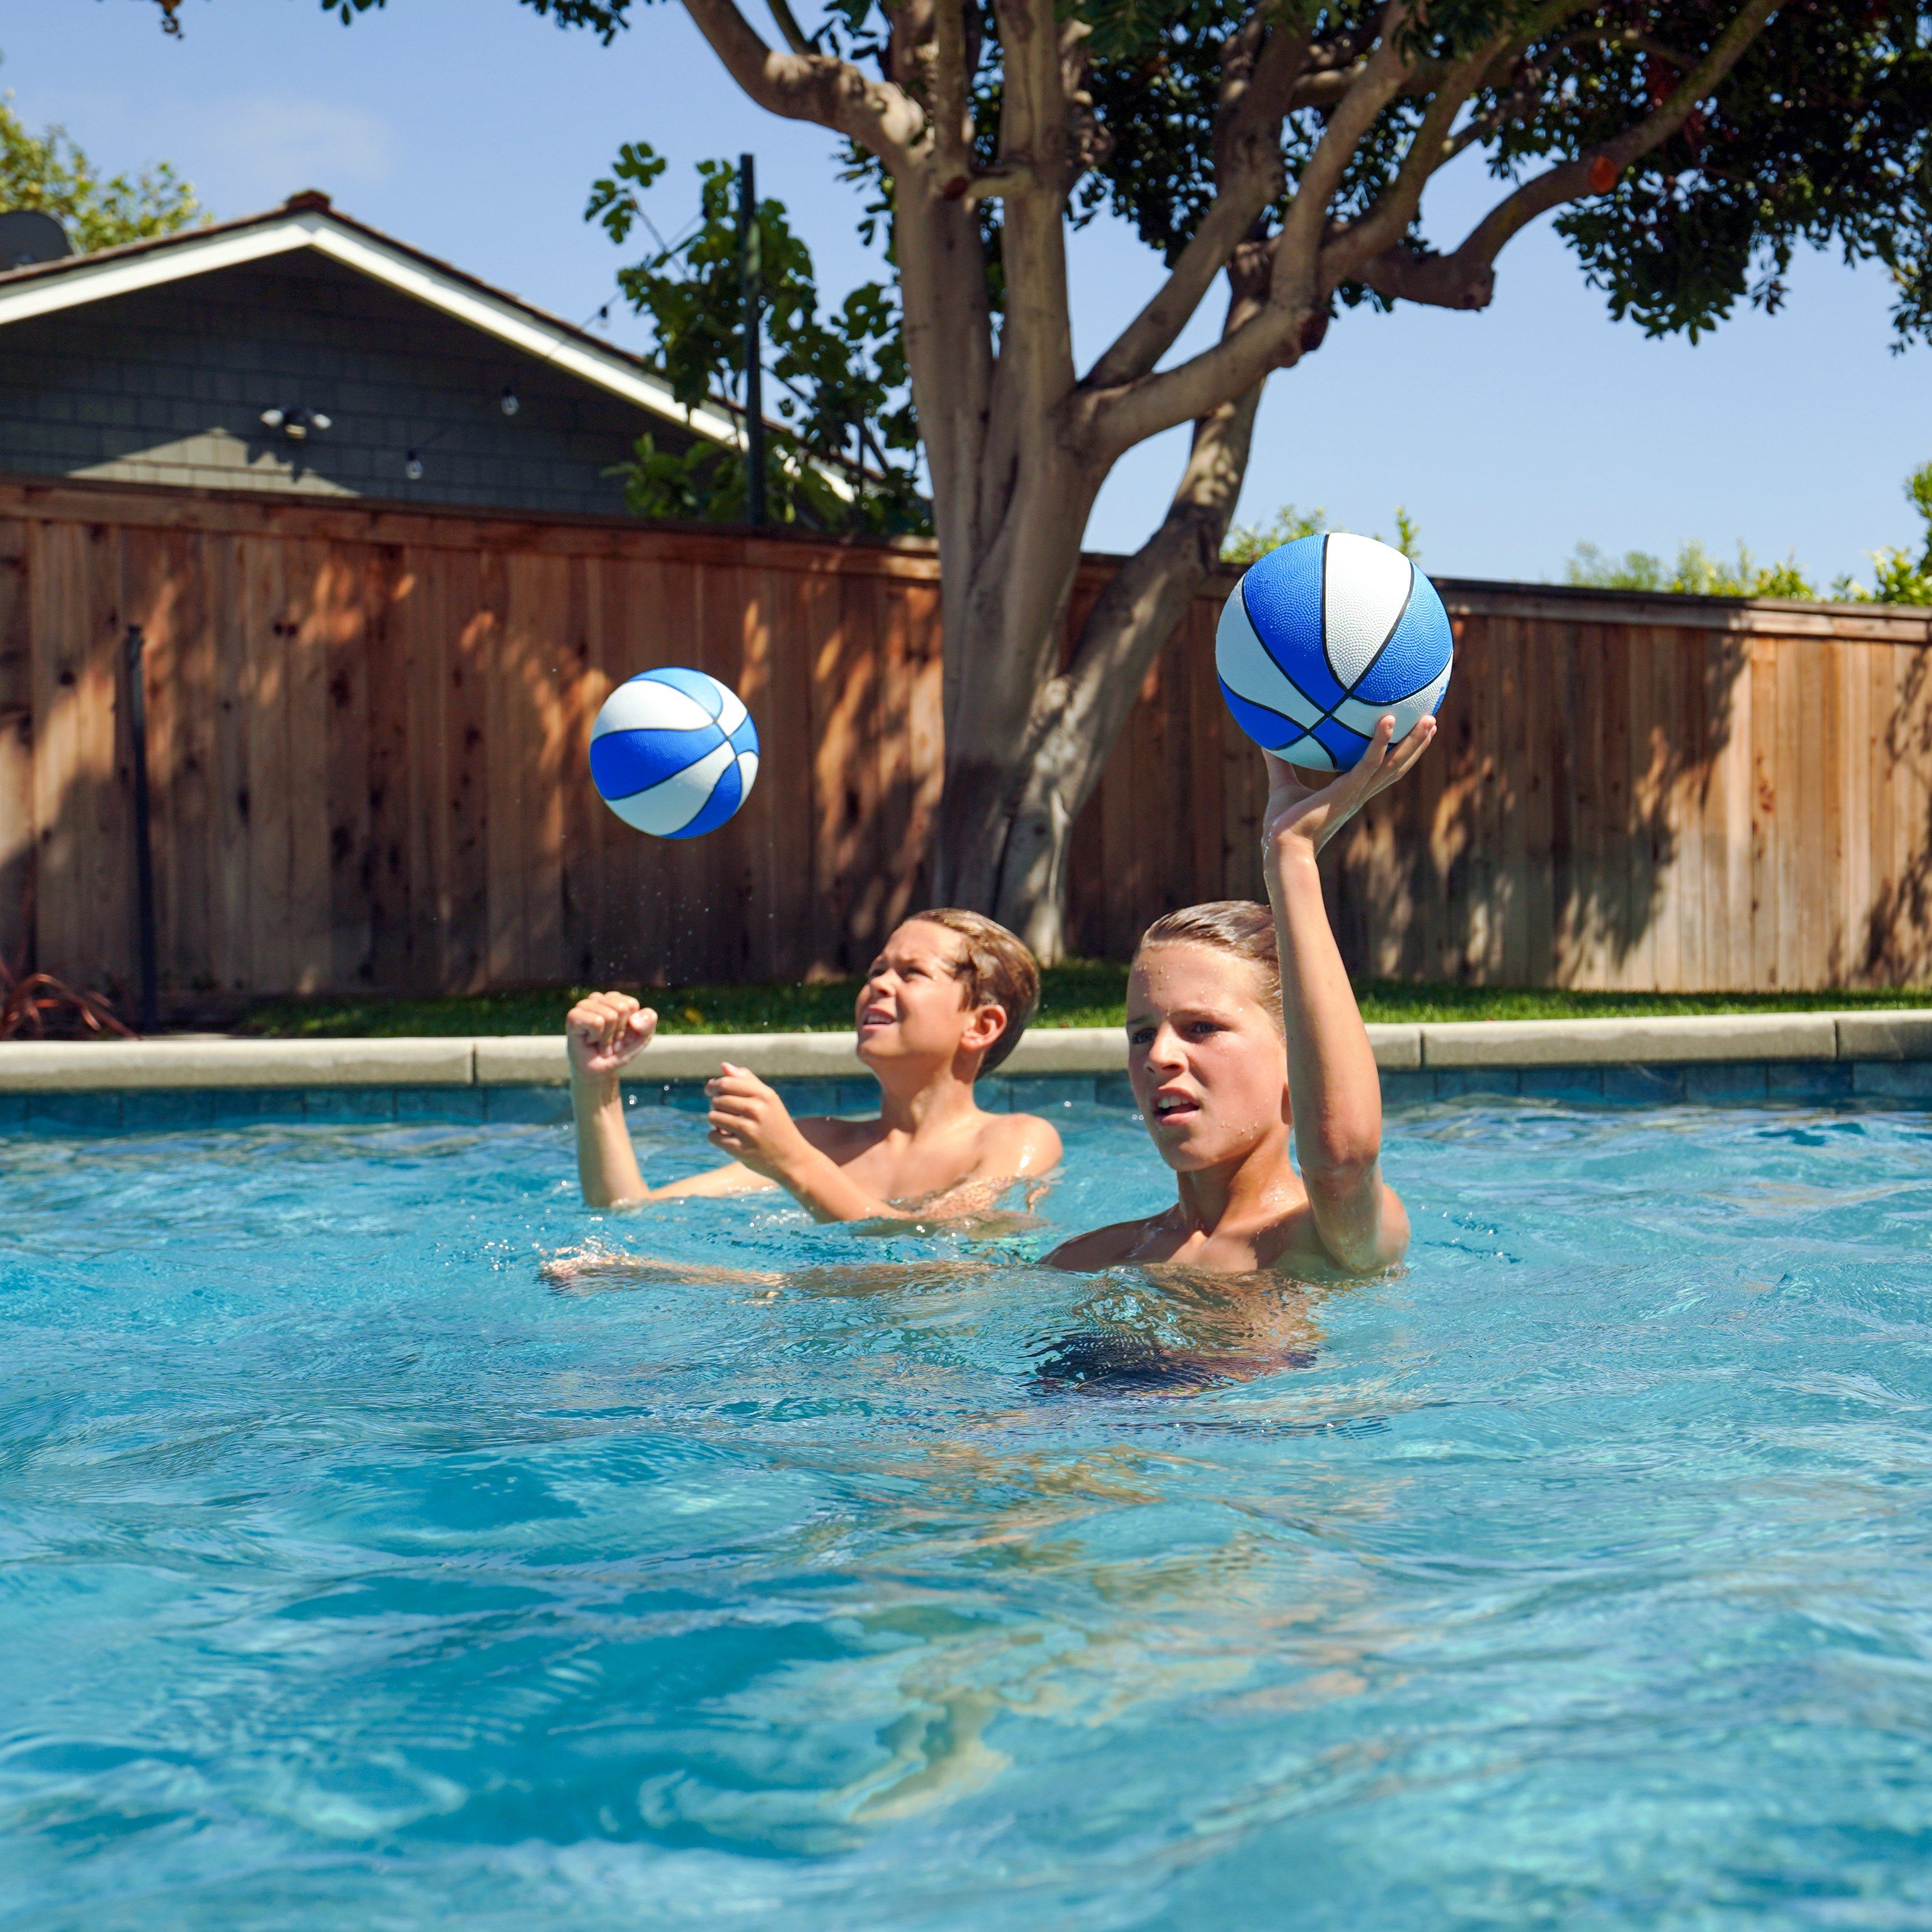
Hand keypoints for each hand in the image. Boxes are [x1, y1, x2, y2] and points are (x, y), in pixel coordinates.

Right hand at [566, 991, 656, 1082]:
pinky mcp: (573, 1016)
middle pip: (622, 1008)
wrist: (600, 1071)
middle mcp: (598, 999)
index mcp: (614, 999)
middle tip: (610, 1041)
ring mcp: (584, 1006)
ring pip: (610, 1016)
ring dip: (608, 1037)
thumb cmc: (619, 1050)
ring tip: (600, 1043)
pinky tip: (589, 1041)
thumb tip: (634, 1020)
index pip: (631, 1004)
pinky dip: (597, 1037)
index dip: (629, 1025)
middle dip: (619, 1031)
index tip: (621, 1036)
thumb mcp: (642, 1037)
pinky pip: (597, 1022)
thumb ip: (648, 1023)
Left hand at [705, 1063, 815, 1181]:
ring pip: (713, 1117)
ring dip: (716, 1121)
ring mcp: (748, 1130)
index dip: (714, 1086)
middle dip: (716, 1105)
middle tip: (726, 1112)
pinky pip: (713, 1136)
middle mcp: (756, 1110)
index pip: (726, 1082)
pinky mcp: (740, 1149)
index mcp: (764, 1095)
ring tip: (728, 1126)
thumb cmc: (777, 1125)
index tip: (711, 1091)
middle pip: (717, 1099)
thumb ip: (747, 1081)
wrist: (792, 1158)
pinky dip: (716, 1136)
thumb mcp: (768, 1100)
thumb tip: (724, 1066)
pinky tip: (727, 1138)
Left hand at [1262, 713, 1435, 858]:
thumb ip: (1279, 762)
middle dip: (1416, 745)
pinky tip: (1386, 720)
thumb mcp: (1282, 786)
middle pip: (1397, 766)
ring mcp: (1357, 793)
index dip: (1397, 753)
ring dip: (1413, 742)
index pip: (1381, 770)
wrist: (1282, 845)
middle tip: (1431, 722)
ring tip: (1429, 720)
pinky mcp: (1348, 791)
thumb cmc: (1283, 823)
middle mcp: (1360, 793)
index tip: (1409, 733)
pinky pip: (1369, 763)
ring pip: (1393, 764)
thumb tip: (1266, 740)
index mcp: (1351, 792)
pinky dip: (1379, 742)